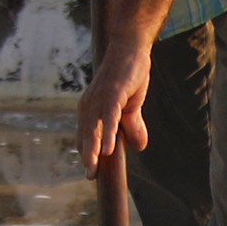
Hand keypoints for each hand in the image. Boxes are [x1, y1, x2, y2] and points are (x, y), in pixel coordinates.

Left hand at [76, 45, 148, 173]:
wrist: (131, 48)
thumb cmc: (129, 74)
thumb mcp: (131, 105)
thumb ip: (132, 126)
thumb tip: (139, 147)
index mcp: (92, 109)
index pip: (87, 135)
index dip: (89, 153)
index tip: (93, 173)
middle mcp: (91, 105)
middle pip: (87, 135)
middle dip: (88, 157)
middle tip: (90, 177)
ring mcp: (100, 99)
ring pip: (94, 130)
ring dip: (93, 151)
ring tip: (92, 170)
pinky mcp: (112, 94)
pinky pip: (109, 118)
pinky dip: (107, 134)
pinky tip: (107, 150)